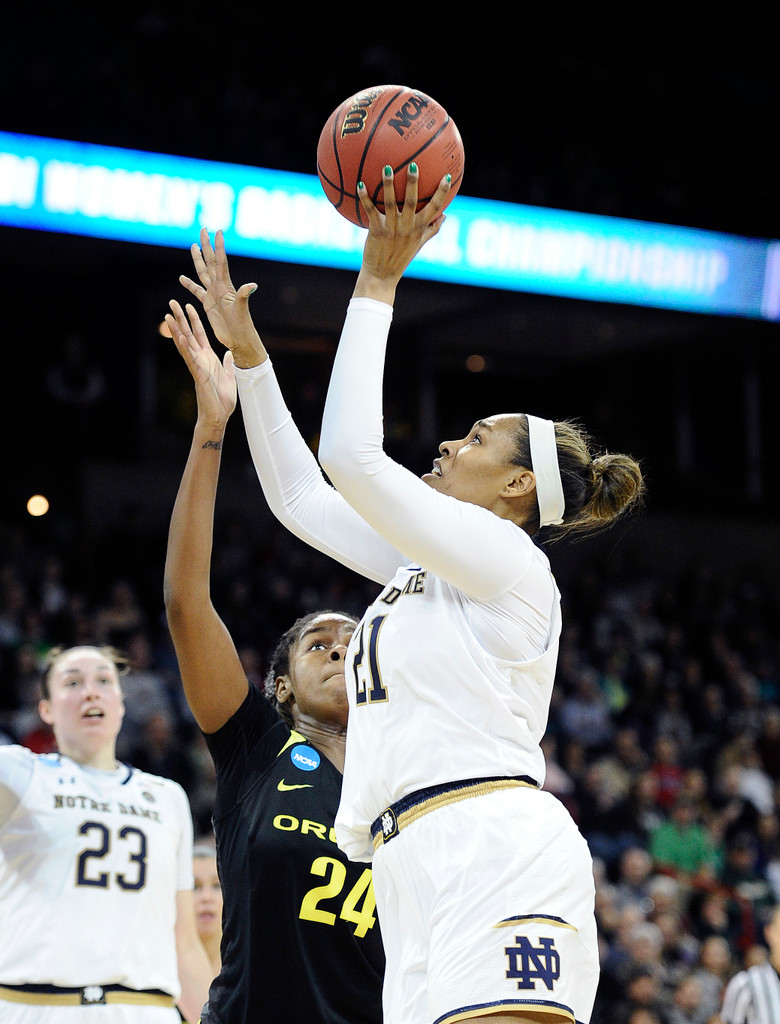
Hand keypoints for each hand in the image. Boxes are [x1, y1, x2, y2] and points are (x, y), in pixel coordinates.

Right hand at [166, 299, 236, 427]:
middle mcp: (200, 359)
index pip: (199, 335)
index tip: (189, 306)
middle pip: (188, 334)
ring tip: (169, 315)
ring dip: (177, 330)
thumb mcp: (229, 376)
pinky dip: (185, 349)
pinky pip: (190, 360)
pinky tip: (181, 337)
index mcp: (208, 358)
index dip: (194, 320)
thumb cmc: (222, 398)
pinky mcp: (198, 374)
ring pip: (185, 344)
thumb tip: (227, 353)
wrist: (219, 415)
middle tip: (172, 303)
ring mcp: (197, 366)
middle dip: (181, 318)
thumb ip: (227, 363)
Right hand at [179, 228, 266, 367]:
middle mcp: (219, 287)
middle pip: (211, 261)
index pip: (221, 261)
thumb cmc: (242, 325)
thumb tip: (253, 284)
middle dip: (207, 245)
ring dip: (198, 259)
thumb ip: (244, 295)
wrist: (238, 339)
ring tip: (193, 246)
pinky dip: (189, 284)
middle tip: (203, 229)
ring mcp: (213, 294)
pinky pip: (197, 291)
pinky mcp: (208, 304)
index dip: (219, 246)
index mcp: (225, 286)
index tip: (217, 231)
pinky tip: (182, 278)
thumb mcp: (242, 310)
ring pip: (203, 272)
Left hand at [353, 165, 449, 303]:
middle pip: (412, 202)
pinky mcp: (377, 231)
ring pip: (390, 203)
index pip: (434, 208)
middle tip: (414, 165)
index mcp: (419, 228)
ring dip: (388, 185)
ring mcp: (391, 229)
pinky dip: (365, 198)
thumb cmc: (400, 259)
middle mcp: (407, 227)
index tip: (448, 176)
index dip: (442, 193)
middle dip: (413, 183)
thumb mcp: (419, 245)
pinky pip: (370, 211)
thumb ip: (432, 229)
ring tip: (386, 168)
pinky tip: (359, 184)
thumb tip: (445, 215)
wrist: (382, 276)